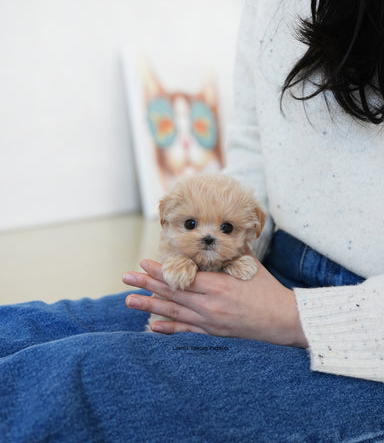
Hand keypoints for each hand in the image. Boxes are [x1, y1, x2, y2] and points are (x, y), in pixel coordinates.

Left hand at [122, 256, 307, 347]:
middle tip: (125, 279)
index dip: (160, 271)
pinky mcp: (214, 333)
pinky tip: (152, 327)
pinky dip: (169, 329)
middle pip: (172, 294)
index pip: (182, 277)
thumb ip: (231, 253)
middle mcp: (210, 305)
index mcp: (218, 286)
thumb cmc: (268, 290)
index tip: (142, 264)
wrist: (285, 320)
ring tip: (129, 301)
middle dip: (146, 285)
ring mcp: (210, 322)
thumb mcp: (249, 266)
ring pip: (174, 313)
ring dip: (150, 306)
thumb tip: (219, 237)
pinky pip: (186, 332)